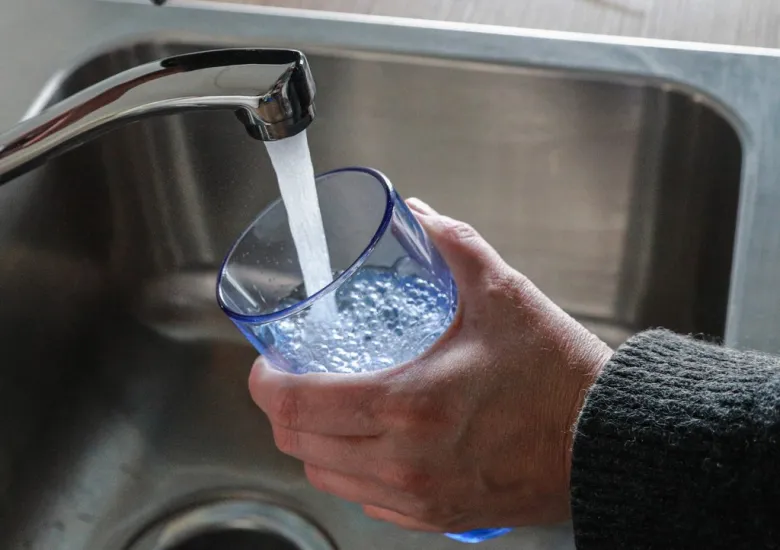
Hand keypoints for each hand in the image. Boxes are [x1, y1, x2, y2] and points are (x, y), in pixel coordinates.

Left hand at [248, 198, 612, 531]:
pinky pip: (364, 499)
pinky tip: (366, 443)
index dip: (265, 381)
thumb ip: (449, 244)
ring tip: (325, 407)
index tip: (270, 362)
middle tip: (294, 377)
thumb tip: (414, 214)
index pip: (295, 404)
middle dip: (282, 408)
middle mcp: (405, 460)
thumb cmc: (557, 373)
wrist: (606, 439)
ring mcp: (418, 497)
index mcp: (410, 404)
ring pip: (325, 476)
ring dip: (311, 440)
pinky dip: (348, 470)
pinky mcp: (435, 517)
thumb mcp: (501, 293)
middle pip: (299, 444)